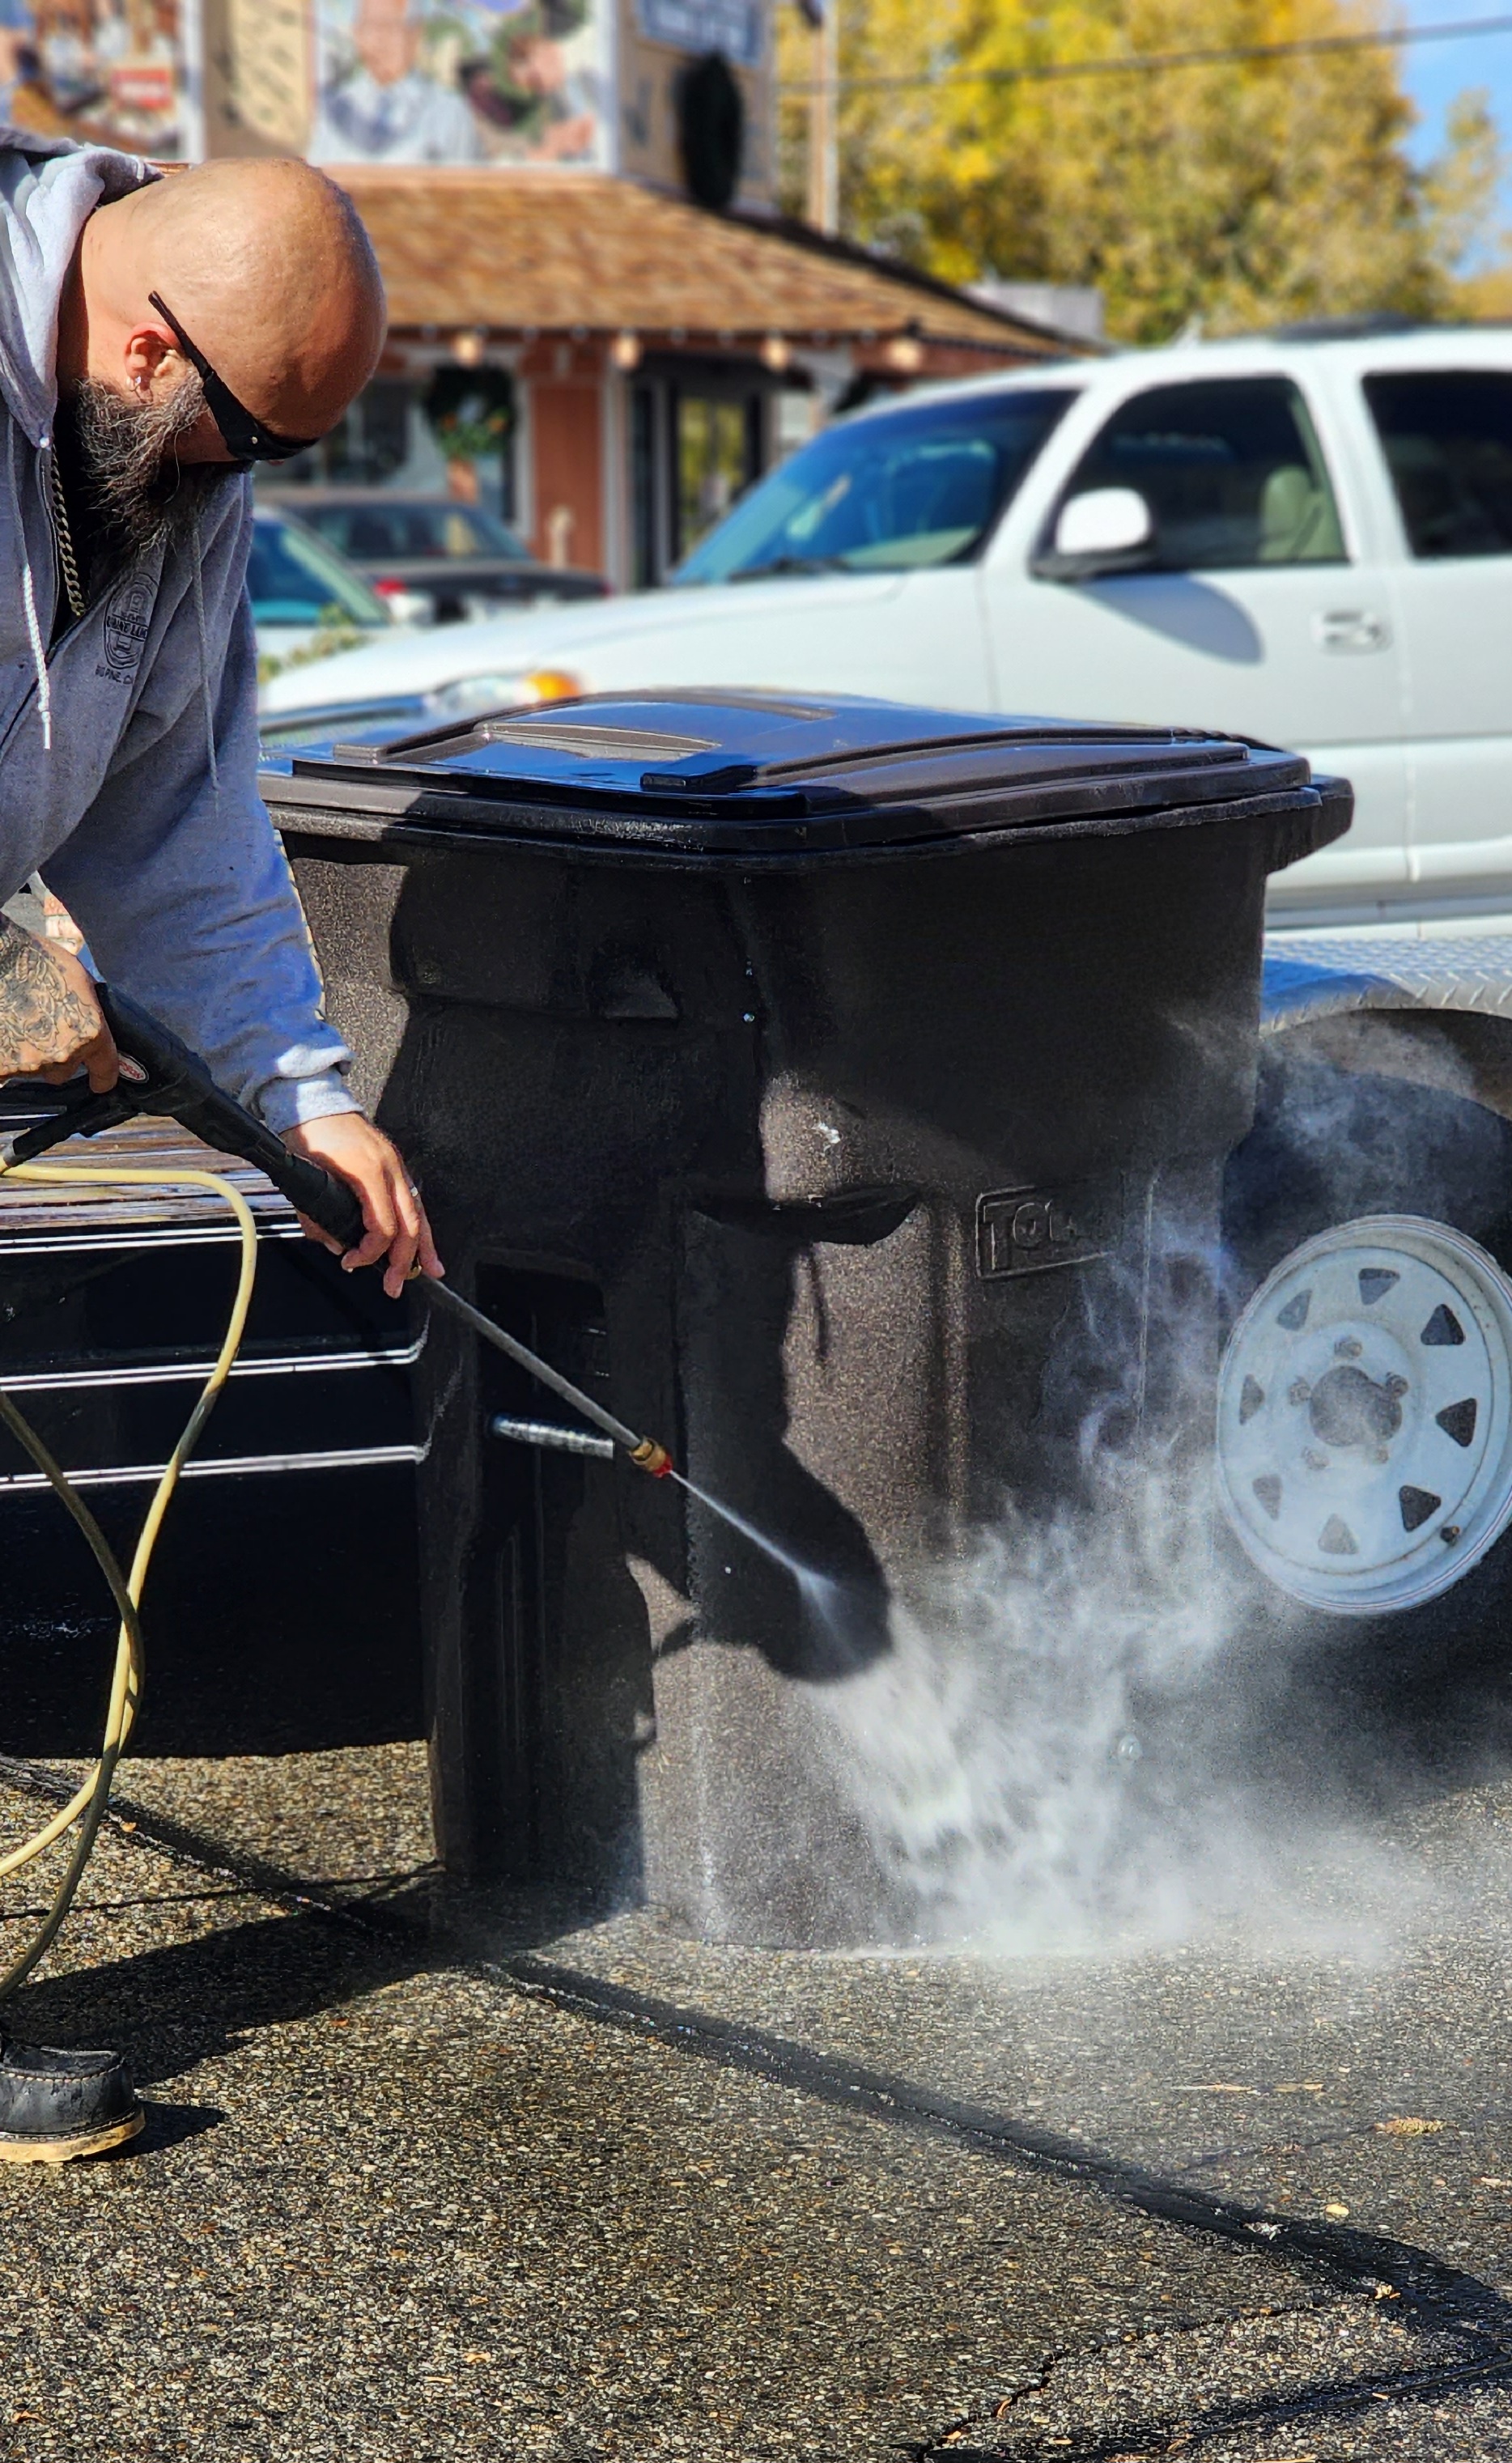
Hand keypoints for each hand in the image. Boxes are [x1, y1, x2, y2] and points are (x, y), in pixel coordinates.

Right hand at [0, 917, 117, 1089]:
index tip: (100, 1084)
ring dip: (30, 1055)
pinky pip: (8, 1070)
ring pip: (35, 1070)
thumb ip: (91, 1006)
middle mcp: (64, 1054)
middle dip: (56, 1057)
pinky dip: (6, 1057)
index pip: (106, 1069)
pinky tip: (5, 1033)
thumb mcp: (79, 977)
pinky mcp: (3, 1068)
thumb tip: (96, 1018)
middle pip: (63, 1071)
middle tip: (42, 1032)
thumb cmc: (36, 959)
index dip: (104, 1078)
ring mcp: (31, 1064)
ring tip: (19, 1025)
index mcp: (90, 1033)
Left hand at [281, 1113, 443, 1300]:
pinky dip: (420, 1224)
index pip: (382, 1226)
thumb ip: (315, 1215)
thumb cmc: (309, 1131)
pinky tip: (425, 1241)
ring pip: (418, 1213)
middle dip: (404, 1260)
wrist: (314, 1100)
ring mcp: (396, 1165)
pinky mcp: (394, 1166)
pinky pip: (413, 1200)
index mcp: (367, 1171)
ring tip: (430, 1270)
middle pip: (408, 1224)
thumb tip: (331, 1242)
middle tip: (395, 1285)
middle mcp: (389, 1168)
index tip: (352, 1261)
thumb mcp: (305, 1176)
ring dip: (424, 1246)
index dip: (369, 1252)